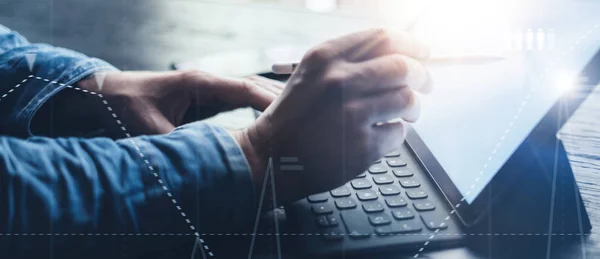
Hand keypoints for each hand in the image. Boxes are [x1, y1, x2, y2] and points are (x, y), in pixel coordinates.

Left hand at [76, 71, 283, 135]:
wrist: (105, 95)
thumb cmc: (124, 105)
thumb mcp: (149, 129)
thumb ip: (176, 146)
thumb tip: (199, 167)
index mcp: (199, 83)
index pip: (244, 89)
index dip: (269, 102)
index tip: (290, 116)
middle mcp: (207, 83)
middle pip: (251, 88)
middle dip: (276, 103)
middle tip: (300, 122)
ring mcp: (206, 90)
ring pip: (246, 95)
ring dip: (267, 107)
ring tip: (290, 126)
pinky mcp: (203, 100)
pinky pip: (236, 103)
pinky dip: (254, 112)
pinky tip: (266, 126)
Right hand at [233, 29, 431, 202]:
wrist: (271, 157)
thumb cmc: (295, 115)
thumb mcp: (313, 74)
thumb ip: (351, 59)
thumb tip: (402, 53)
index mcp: (326, 57)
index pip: (385, 38)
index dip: (412, 44)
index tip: (422, 53)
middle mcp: (339, 81)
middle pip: (404, 67)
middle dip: (422, 76)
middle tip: (425, 84)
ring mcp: (351, 115)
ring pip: (408, 100)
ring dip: (413, 107)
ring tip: (405, 113)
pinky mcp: (362, 147)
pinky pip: (399, 133)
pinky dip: (395, 133)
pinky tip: (380, 134)